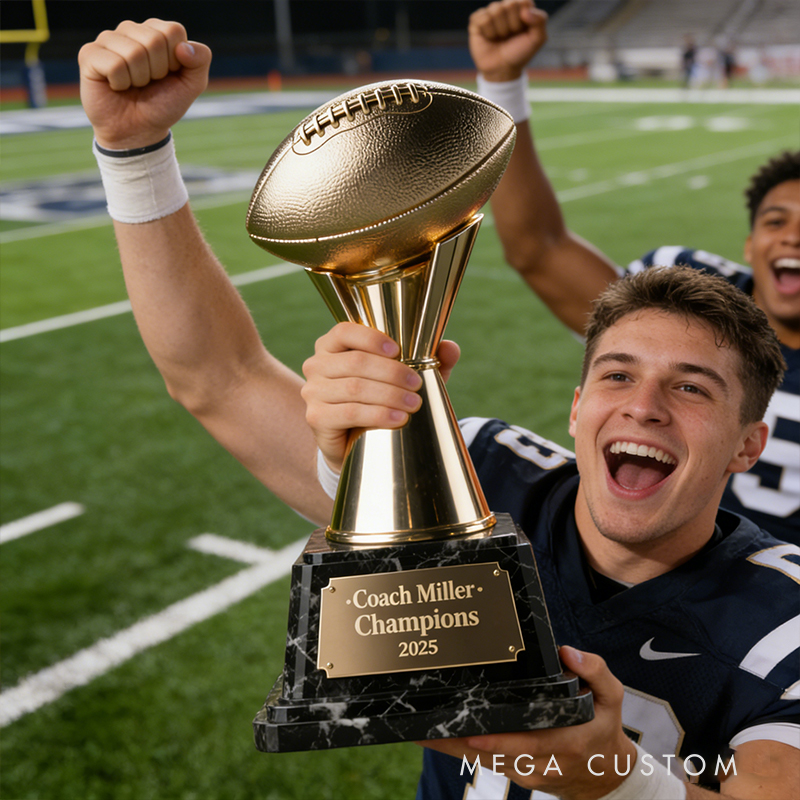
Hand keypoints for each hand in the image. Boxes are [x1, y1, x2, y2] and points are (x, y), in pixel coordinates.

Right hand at [78, 19, 211, 149]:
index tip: (167, 75)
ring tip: (133, 85)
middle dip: (158, 71)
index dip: (175, 61)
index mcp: (156, 31)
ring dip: (139, 79)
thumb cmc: (163, 105)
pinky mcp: (89, 54)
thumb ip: (200, 59)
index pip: (173, 31)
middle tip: (149, 83)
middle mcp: (131, 30)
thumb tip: (183, 47)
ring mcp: (108, 40)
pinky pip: (114, 64)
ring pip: (134, 52)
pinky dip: (120, 83)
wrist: (138, 131)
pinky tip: (116, 86)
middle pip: (155, 40)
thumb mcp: (192, 85)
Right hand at [300, 322, 459, 471]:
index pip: (345, 331)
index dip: (372, 338)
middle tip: (417, 385)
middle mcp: (317, 364)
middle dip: (392, 373)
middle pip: (356, 362)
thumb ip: (429, 361)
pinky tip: (398, 419)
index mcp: (333, 345)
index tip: (399, 351)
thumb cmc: (379, 400)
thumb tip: (450, 347)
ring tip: (414, 404)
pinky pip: (349, 412)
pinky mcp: (316, 417)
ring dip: (390, 395)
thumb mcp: (406, 379)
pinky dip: (378, 415)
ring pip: (355, 388)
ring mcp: (312, 391)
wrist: (355, 443)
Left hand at [419, 646, 636, 799]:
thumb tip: (568, 652)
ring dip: (454, 749)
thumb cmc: (604, 728)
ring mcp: (528, 772)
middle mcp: (543, 761)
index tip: (471, 733)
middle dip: (460, 744)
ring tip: (422, 732)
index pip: (526, 741)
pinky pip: (486, 765)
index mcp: (566, 740)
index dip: (498, 741)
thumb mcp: (611, 696)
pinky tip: (437, 739)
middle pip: (495, 755)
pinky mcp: (517, 774)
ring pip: (485, 763)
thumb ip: (595, 671)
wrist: (606, 774)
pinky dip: (461, 753)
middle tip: (429, 727)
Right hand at [468, 0, 548, 81]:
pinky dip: (488, 32)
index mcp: (521, 7)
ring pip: (495, 10)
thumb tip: (525, 10)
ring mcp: (490, 12)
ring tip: (500, 38)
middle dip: (512, 25)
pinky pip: (483, 18)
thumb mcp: (537, 39)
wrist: (503, 69)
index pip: (524, 1)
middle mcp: (505, 6)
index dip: (524, 19)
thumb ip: (540, 20)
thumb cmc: (520, 53)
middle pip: (509, 4)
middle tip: (510, 36)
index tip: (522, 31)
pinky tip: (489, 38)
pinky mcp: (477, 21)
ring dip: (500, 30)